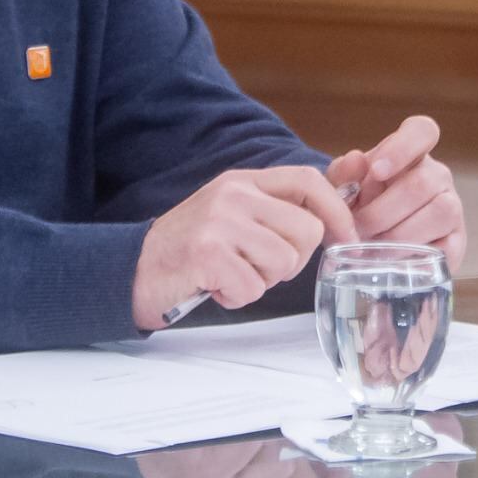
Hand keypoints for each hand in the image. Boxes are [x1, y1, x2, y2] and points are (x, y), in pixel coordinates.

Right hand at [133, 166, 360, 332]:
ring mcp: (220, 221)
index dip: (336, 210)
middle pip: (306, 230)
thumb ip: (273, 211)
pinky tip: (215, 287)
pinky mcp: (207, 253)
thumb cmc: (189, 250)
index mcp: (243, 181)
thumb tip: (332, 219)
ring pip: (284, 261)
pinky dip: (237, 297)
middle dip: (292, 261)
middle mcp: (233, 194)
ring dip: (262, 281)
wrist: (132, 270)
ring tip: (231, 275)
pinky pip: (253, 286)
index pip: (308, 180)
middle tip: (259, 268)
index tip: (345, 237)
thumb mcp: (232, 214)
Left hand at [326, 114, 466, 270]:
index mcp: (411, 154)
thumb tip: (356, 161)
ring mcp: (451, 208)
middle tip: (358, 229)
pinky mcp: (456, 242)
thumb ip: (343, 174)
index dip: (402, 148)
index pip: (422, 131)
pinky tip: (393, 261)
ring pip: (440, 212)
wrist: (371, 250)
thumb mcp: (342, 191)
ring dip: (400, 235)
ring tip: (374, 248)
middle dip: (382, 212)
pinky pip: (447, 246)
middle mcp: (437, 176)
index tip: (375, 171)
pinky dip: (416, 256)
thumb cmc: (359, 211)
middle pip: (422, 183)